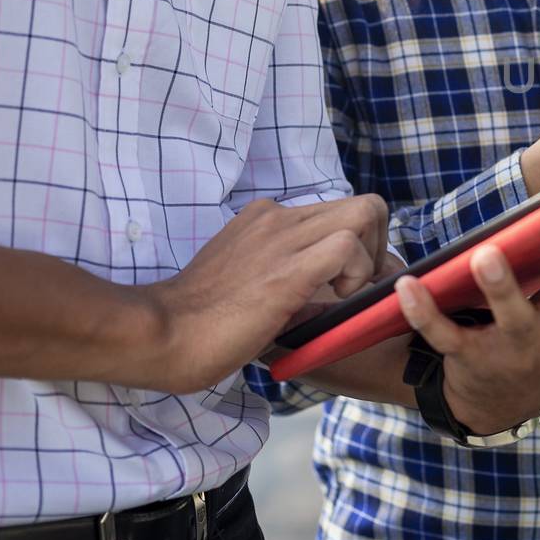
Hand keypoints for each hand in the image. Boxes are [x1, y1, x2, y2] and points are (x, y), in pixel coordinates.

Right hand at [137, 195, 390, 393]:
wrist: (161, 335)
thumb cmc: (201, 324)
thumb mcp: (252, 287)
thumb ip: (291, 281)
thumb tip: (336, 296)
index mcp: (266, 220)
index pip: (338, 211)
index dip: (361, 245)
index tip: (350, 283)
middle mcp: (276, 217)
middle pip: (364, 204)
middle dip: (378, 247)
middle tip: (356, 287)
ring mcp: (281, 237)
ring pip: (365, 214)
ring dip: (369, 259)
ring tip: (341, 295)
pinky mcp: (287, 267)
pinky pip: (349, 246)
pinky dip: (356, 275)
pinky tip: (332, 302)